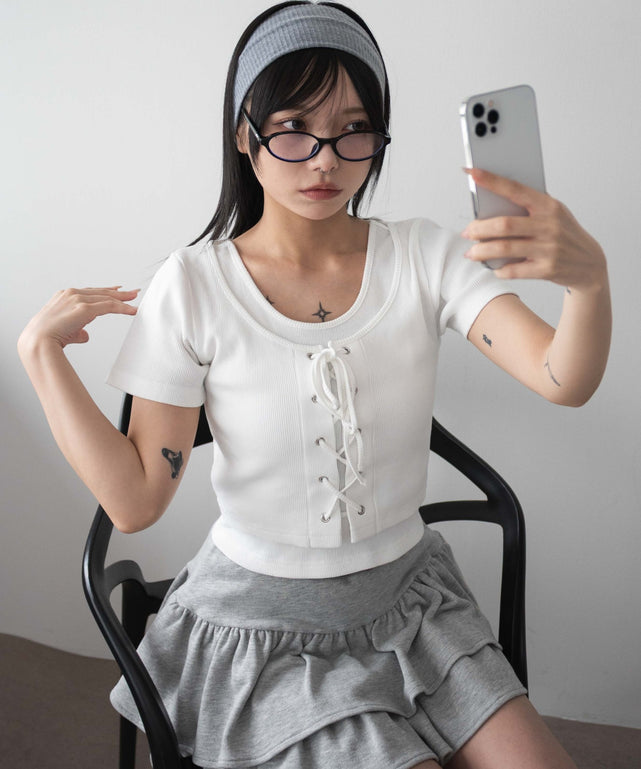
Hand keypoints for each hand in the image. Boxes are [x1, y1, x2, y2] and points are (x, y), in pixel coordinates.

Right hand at [18, 286, 138, 353]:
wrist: (39, 341)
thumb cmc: (48, 337)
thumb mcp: (65, 330)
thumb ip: (78, 330)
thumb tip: (86, 335)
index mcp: (64, 295)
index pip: (90, 291)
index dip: (106, 291)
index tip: (118, 290)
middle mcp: (71, 294)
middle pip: (101, 292)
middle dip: (119, 293)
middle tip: (133, 292)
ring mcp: (78, 299)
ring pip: (107, 298)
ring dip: (123, 300)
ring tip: (135, 299)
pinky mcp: (84, 308)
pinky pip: (109, 306)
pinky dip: (122, 308)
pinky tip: (132, 310)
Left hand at [460, 168, 606, 290]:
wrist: (589, 263)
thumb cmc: (564, 235)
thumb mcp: (553, 214)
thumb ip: (528, 209)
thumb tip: (491, 206)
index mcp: (548, 205)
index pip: (515, 189)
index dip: (492, 181)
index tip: (472, 172)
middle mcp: (549, 225)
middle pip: (504, 224)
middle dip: (479, 229)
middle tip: (467, 232)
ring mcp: (549, 248)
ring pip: (505, 248)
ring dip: (482, 251)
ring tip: (471, 253)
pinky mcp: (547, 269)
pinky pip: (514, 270)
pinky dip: (499, 269)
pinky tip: (494, 268)